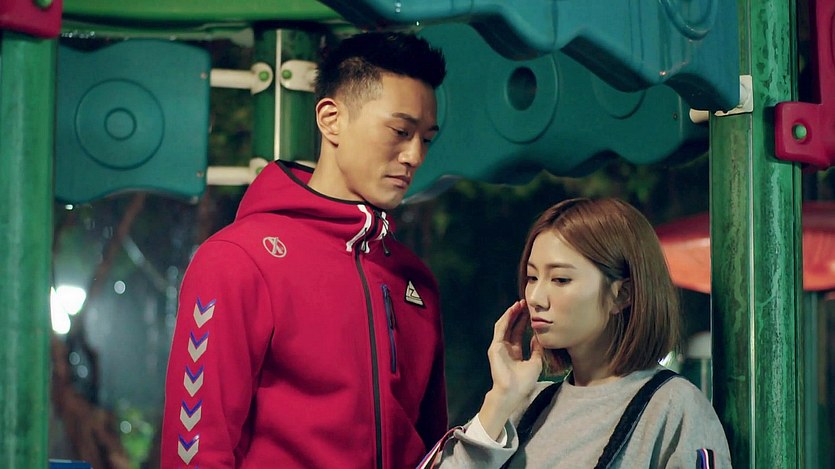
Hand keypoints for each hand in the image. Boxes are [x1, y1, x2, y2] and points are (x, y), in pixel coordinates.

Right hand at [477, 300, 543, 439]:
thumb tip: (538, 338)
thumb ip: (536, 350)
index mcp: (514, 353)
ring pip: (504, 326)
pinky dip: (506, 319)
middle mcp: (505, 348)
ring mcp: (499, 347)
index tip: (531, 312)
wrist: (513, 392)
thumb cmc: (524, 382)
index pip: (518, 333)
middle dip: (518, 315)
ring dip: (511, 314)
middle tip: (525, 303)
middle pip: (511, 327)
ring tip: (519, 304)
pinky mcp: (495, 347)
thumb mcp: (535, 363)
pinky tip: (512, 311)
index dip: (524, 322)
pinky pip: (500, 329)